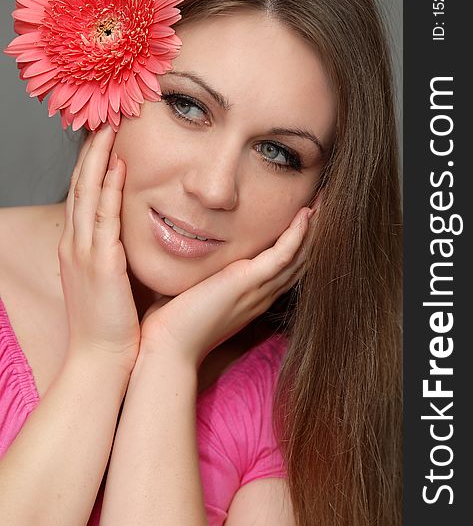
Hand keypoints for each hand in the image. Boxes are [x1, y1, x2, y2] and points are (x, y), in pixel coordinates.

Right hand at [58, 125, 139, 368]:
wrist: (101, 358)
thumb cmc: (110, 322)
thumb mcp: (106, 283)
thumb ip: (113, 256)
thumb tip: (127, 239)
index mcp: (77, 249)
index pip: (82, 196)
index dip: (90, 165)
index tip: (104, 139)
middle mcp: (75, 245)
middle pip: (80, 186)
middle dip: (91, 151)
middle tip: (103, 119)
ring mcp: (84, 252)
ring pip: (88, 193)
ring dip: (98, 158)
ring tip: (109, 127)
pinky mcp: (100, 263)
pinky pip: (105, 217)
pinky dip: (109, 188)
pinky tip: (119, 165)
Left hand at [139, 206, 313, 365]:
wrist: (168, 346)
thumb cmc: (175, 322)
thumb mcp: (196, 292)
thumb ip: (204, 276)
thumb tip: (193, 254)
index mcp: (253, 297)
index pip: (285, 267)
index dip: (301, 243)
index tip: (308, 217)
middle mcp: (262, 294)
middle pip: (299, 260)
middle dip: (315, 232)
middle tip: (326, 203)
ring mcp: (258, 290)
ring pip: (298, 256)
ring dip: (313, 228)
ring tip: (323, 201)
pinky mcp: (248, 283)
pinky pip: (282, 255)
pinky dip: (296, 235)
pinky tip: (305, 215)